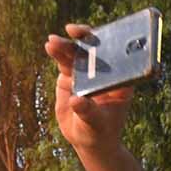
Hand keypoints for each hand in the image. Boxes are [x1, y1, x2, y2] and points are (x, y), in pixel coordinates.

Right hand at [44, 24, 133, 152]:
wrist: (87, 140)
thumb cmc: (99, 133)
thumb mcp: (95, 124)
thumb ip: (87, 111)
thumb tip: (76, 101)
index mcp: (120, 82)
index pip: (118, 57)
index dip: (109, 43)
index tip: (98, 38)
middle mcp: (105, 74)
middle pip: (96, 50)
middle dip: (85, 38)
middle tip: (73, 31)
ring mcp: (88, 74)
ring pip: (78, 54)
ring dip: (66, 46)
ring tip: (53, 42)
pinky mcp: (72, 77)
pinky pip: (65, 61)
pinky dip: (58, 53)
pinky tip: (50, 46)